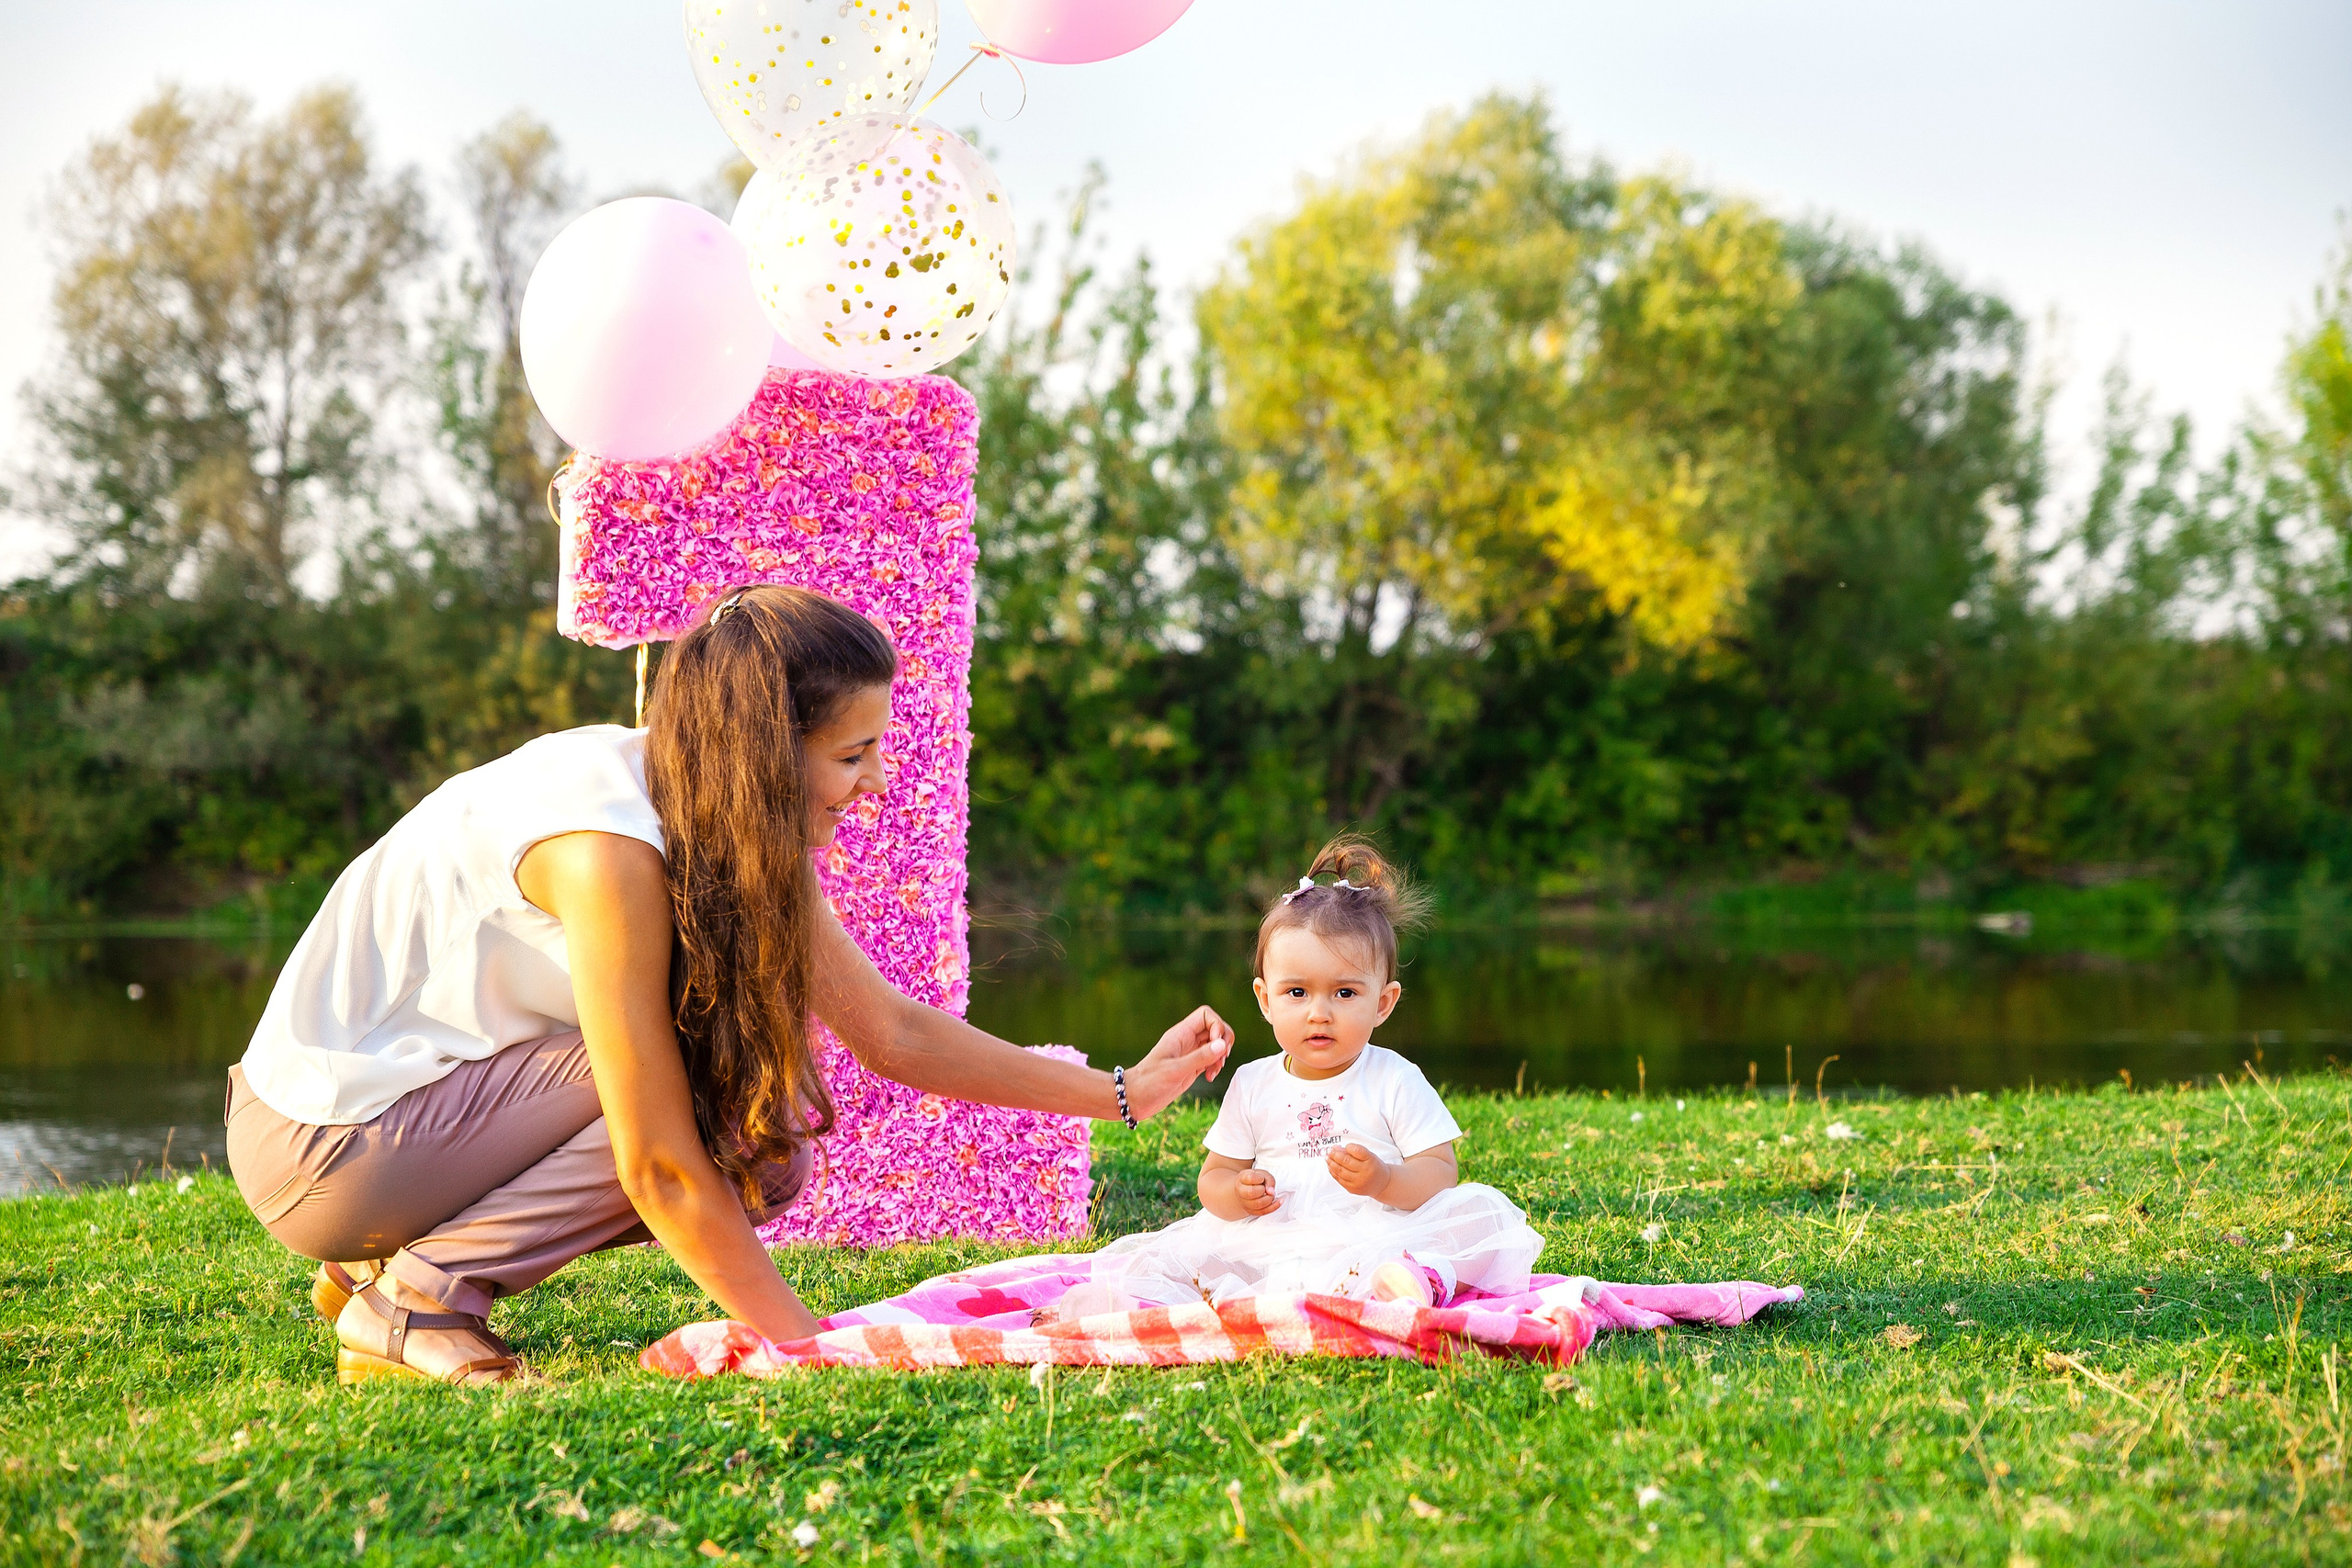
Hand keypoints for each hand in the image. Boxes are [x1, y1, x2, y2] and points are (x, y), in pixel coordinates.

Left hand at [1120, 1005, 1234, 1121]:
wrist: (1134, 1099)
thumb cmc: (1149, 1082)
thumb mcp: (1175, 1070)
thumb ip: (1199, 1057)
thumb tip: (1222, 1045)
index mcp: (1180, 1034)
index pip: (1206, 1015)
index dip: (1218, 1025)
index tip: (1217, 1044)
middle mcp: (1187, 1041)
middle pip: (1215, 1028)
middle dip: (1224, 1041)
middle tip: (1221, 1058)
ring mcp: (1190, 1053)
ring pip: (1216, 1043)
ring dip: (1221, 1055)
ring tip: (1213, 1071)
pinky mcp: (1192, 1067)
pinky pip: (1211, 1058)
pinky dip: (1216, 1066)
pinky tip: (1209, 1077)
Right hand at [1234, 1168, 1281, 1216]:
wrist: (1248, 1188)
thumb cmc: (1256, 1180)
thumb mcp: (1264, 1174)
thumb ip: (1269, 1180)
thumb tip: (1271, 1191)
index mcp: (1242, 1178)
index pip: (1250, 1178)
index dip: (1259, 1178)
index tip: (1262, 1178)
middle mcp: (1240, 1191)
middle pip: (1251, 1193)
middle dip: (1263, 1191)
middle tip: (1267, 1188)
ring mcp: (1244, 1202)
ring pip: (1257, 1205)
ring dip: (1269, 1199)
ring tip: (1272, 1195)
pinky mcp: (1251, 1211)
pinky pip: (1262, 1212)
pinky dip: (1273, 1207)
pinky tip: (1279, 1202)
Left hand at [1327, 1142, 1389, 1198]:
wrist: (1382, 1184)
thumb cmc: (1374, 1167)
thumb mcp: (1369, 1156)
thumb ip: (1355, 1151)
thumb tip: (1338, 1149)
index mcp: (1371, 1161)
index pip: (1358, 1151)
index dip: (1349, 1147)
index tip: (1345, 1146)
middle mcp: (1365, 1172)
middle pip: (1346, 1161)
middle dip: (1335, 1155)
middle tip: (1330, 1151)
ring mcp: (1358, 1182)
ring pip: (1341, 1171)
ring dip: (1331, 1163)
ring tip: (1328, 1158)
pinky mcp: (1353, 1189)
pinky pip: (1340, 1180)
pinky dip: (1333, 1172)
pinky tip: (1330, 1167)